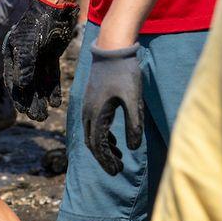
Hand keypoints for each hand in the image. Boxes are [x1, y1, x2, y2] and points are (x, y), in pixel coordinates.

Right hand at [2, 0, 78, 120]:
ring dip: (41, 98)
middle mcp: (23, 58)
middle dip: (30, 102)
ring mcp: (37, 57)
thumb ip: (25, 66)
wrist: (56, 7)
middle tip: (37, 118)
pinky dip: (52, 88)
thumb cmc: (39, 24)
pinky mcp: (50, 55)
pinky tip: (55, 102)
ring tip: (45, 114)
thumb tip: (21, 87)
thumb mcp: (30, 45)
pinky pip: (51, 76)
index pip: (13, 80)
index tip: (23, 112)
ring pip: (39, 82)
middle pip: (26, 84)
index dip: (18, 97)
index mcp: (12, 54)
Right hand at [82, 44, 143, 175]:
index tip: (117, 171)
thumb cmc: (125, 73)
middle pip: (91, 142)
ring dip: (103, 147)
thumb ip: (134, 124)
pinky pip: (92, 124)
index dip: (107, 160)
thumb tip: (132, 148)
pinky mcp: (91, 100)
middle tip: (117, 170)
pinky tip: (115, 140)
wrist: (112, 49)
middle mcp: (87, 111)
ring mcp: (87, 105)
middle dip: (103, 158)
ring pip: (91, 133)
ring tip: (118, 157)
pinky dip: (102, 136)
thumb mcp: (134, 99)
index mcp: (96, 113)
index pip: (98, 145)